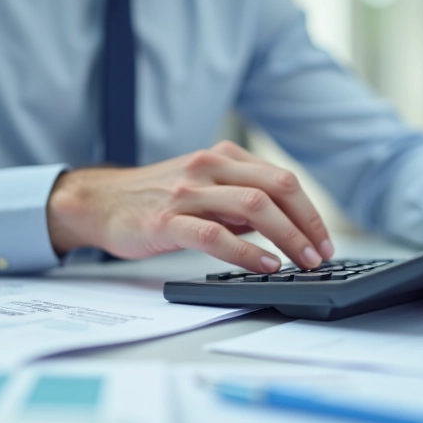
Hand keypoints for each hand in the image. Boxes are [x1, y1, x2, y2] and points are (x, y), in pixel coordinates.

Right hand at [46, 141, 333, 271]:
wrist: (99, 202)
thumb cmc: (154, 199)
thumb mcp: (202, 188)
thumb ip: (238, 202)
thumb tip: (280, 227)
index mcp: (223, 157)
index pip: (282, 179)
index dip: (309, 212)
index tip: (323, 239)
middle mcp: (209, 168)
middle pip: (276, 189)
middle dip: (306, 224)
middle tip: (320, 254)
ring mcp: (188, 192)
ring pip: (253, 207)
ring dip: (287, 237)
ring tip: (301, 262)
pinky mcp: (167, 221)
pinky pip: (216, 234)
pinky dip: (247, 251)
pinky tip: (265, 265)